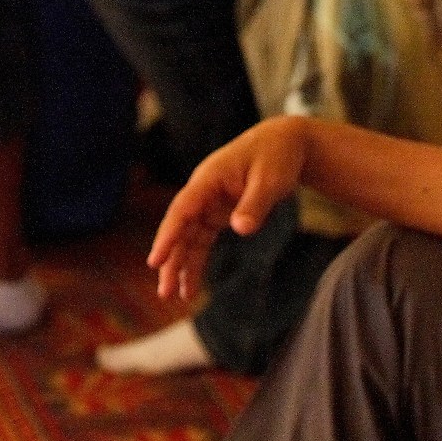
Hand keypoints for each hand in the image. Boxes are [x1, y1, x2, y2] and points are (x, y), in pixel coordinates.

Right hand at [146, 118, 309, 300]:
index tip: (156, 259)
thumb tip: (240, 229)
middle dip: (171, 260)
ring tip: (176, 296)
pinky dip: (196, 260)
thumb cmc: (277, 157)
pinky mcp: (218, 213)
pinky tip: (191, 284)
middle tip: (165, 291)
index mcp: (208, 178)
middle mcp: (202, 192)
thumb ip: (255, 204)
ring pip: (188, 238)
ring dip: (181, 265)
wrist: (285, 144)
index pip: (182, 210)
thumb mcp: (270, 180)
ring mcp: (208, 203)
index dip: (167, 235)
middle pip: (179, 228)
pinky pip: (201, 240)